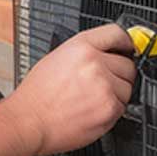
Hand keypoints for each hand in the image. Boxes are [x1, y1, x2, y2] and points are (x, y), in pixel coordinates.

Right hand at [9, 23, 136, 155]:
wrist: (28, 121)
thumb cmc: (37, 94)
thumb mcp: (58, 58)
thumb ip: (86, 52)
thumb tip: (110, 54)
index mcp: (81, 46)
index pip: (118, 34)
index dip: (125, 43)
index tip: (127, 48)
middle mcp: (95, 63)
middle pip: (128, 64)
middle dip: (118, 73)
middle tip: (101, 83)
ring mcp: (104, 87)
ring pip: (127, 87)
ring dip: (116, 93)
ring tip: (91, 98)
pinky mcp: (109, 109)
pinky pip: (123, 107)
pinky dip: (111, 110)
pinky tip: (91, 110)